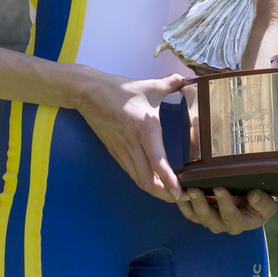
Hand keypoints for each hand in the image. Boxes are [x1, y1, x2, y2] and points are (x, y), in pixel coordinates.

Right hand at [75, 70, 188, 202]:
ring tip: (168, 195)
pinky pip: (130, 172)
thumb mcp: (150, 85)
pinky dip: (143, 180)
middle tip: (179, 199)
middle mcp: (133, 144)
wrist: (90, 93)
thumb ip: (172, 82)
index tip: (179, 193)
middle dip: (164, 194)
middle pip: (148, 180)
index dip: (169, 181)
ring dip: (153, 190)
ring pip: (138, 179)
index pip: (158, 162)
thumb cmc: (121, 89)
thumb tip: (187, 78)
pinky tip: (152, 181)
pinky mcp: (115, 151)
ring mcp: (122, 150)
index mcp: (145, 128)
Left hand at [177, 187, 277, 233]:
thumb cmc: (259, 204)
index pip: (230, 216)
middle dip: (200, 203)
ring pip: (195, 215)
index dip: (224, 203)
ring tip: (183, 190)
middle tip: (193, 189)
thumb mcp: (268, 205)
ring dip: (188, 203)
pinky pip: (188, 211)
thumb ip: (263, 203)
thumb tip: (253, 195)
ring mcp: (209, 220)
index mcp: (239, 224)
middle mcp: (222, 225)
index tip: (219, 187)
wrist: (251, 203)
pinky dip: (182, 202)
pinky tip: (179, 191)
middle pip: (208, 218)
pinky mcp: (200, 214)